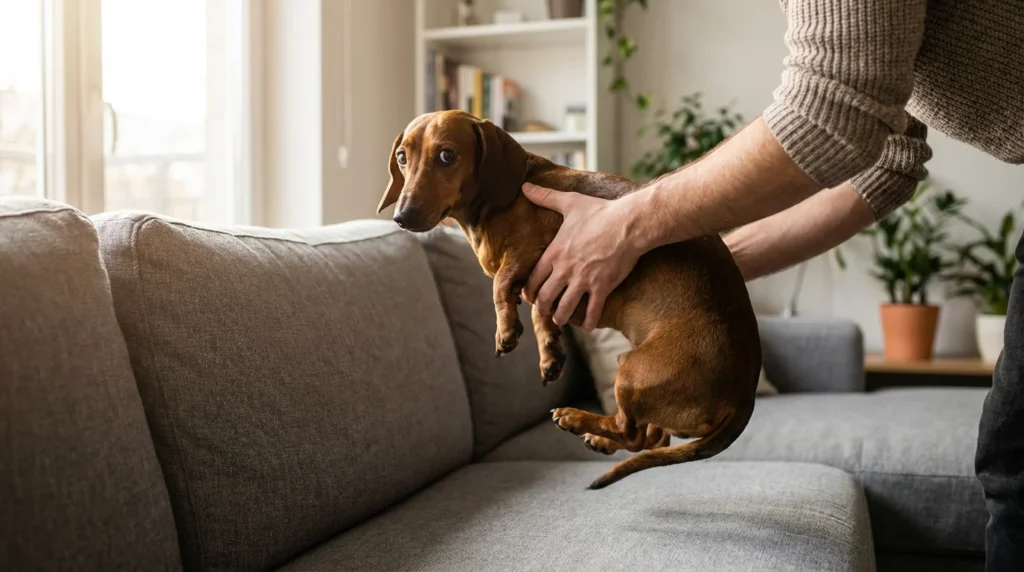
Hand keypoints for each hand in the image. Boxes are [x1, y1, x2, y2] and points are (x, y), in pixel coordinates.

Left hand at [521, 182, 642, 330]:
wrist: (629, 223)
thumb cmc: (600, 211)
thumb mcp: (570, 202)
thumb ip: (545, 196)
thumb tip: (525, 185)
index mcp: (555, 252)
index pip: (533, 278)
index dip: (529, 291)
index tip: (530, 296)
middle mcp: (565, 269)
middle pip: (545, 297)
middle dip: (543, 307)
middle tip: (545, 312)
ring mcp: (583, 280)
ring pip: (565, 308)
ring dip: (562, 317)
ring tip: (562, 320)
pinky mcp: (602, 287)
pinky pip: (593, 311)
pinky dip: (589, 322)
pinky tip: (588, 326)